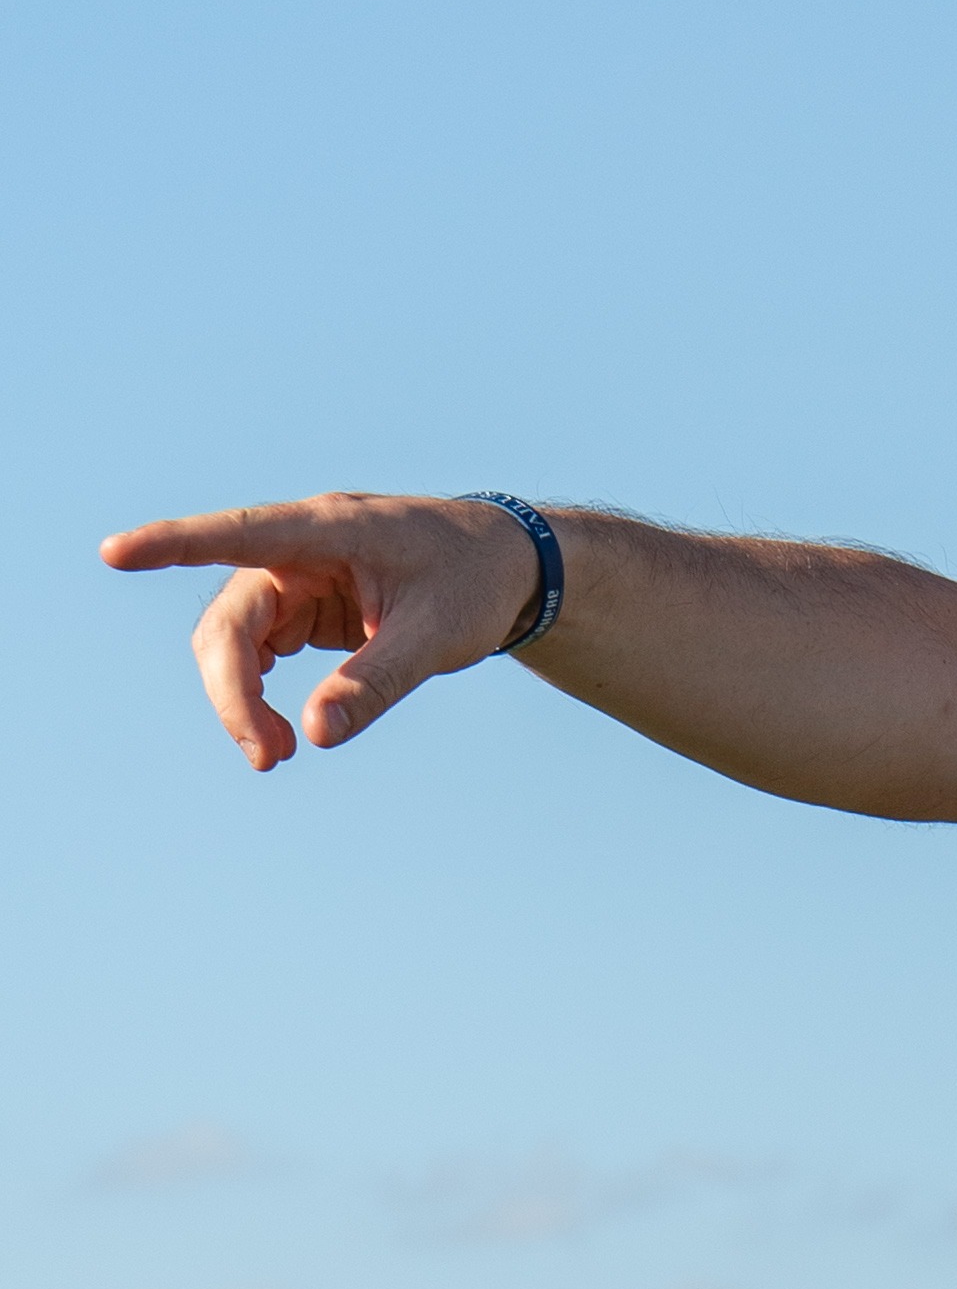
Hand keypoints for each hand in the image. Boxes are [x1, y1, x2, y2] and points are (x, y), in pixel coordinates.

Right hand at [99, 492, 546, 767]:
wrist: (508, 570)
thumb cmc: (474, 583)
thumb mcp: (435, 637)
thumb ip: (376, 683)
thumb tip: (318, 734)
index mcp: (327, 529)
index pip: (239, 535)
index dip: (174, 544)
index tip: (116, 554)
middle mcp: (298, 548)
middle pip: (231, 618)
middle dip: (233, 690)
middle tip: (270, 758)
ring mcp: (295, 578)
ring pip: (235, 640)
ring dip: (241, 699)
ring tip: (281, 754)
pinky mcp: (302, 608)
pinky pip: (258, 651)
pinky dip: (258, 694)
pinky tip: (287, 734)